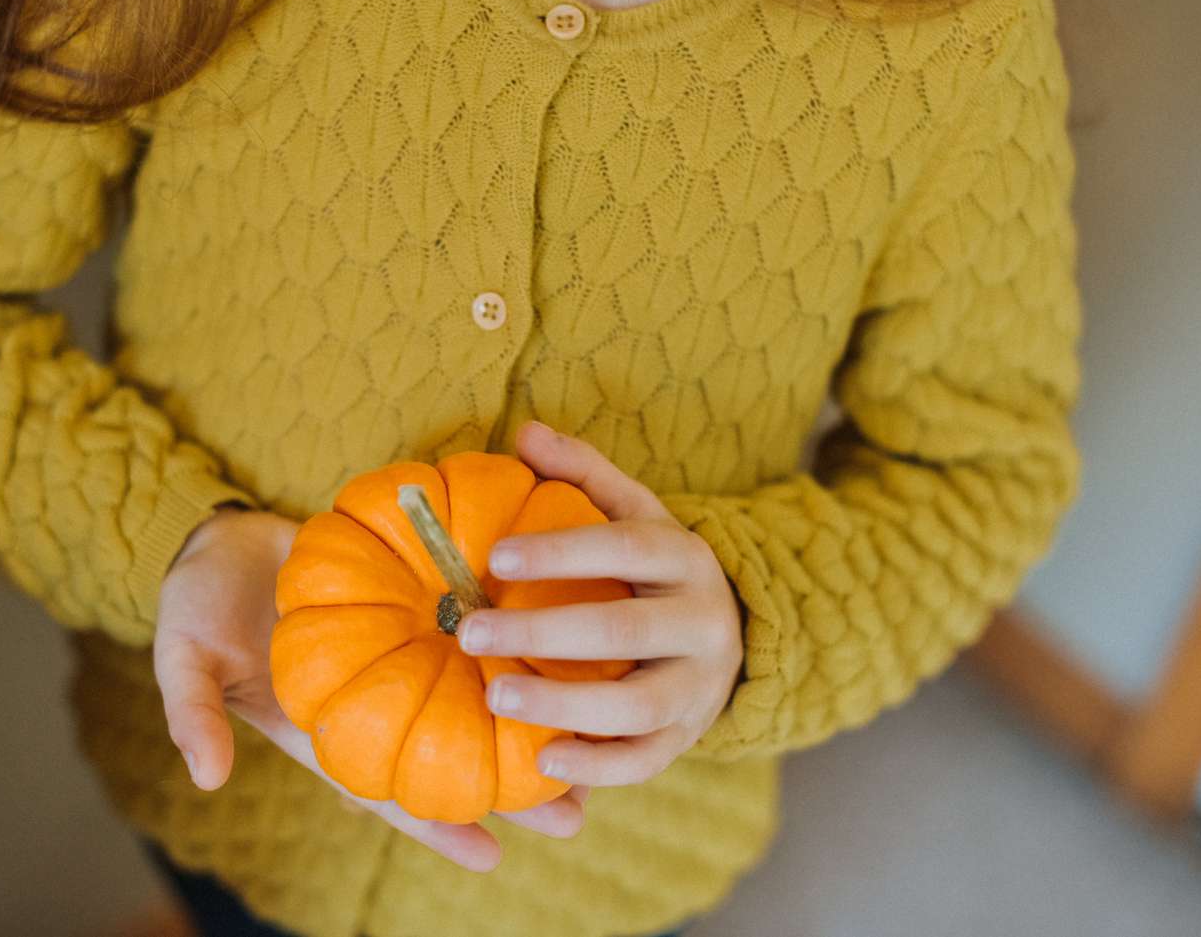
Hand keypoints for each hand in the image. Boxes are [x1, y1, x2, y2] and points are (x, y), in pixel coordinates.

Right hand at [153, 504, 587, 873]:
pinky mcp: (416, 603)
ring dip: (531, 715)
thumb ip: (194, 712)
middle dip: (512, 788)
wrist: (219, 534)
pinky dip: (512, 642)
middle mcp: (377, 697)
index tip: (492, 857)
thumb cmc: (200, 600)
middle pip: (453, 753)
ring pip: (474, 695)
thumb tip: (205, 776)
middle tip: (577, 815)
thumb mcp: (185, 657)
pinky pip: (470, 632)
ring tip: (600, 739)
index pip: (388, 789)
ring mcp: (401, 652)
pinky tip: (565, 644)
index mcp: (328, 728)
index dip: (435, 828)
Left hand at [457, 421, 744, 785]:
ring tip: (496, 698)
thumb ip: (583, 472)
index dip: (564, 551)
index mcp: (686, 557)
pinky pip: (645, 760)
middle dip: (545, 634)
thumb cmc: (653, 569)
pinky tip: (541, 760)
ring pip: (638, 706)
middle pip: (627, 631)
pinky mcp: (687, 737)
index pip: (628, 546)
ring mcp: (700, 687)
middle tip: (470, 632)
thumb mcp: (634, 512)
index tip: (494, 555)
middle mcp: (702, 622)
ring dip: (564, 706)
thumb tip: (525, 433)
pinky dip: (597, 767)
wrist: (730, 634)